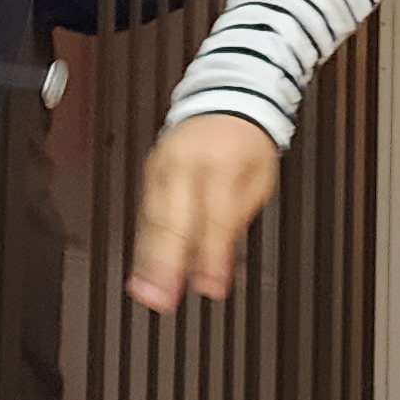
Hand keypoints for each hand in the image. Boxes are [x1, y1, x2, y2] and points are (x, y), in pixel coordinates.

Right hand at [128, 114, 279, 308]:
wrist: (227, 100)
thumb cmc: (246, 145)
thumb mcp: (258, 183)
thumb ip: (235, 224)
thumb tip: (218, 267)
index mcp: (222, 165)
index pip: (213, 219)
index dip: (211, 258)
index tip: (210, 289)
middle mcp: (186, 165)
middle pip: (172, 220)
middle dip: (165, 264)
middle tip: (160, 299)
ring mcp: (162, 166)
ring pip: (152, 219)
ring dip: (147, 259)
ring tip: (145, 291)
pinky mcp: (149, 171)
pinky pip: (145, 212)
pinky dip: (143, 242)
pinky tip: (141, 267)